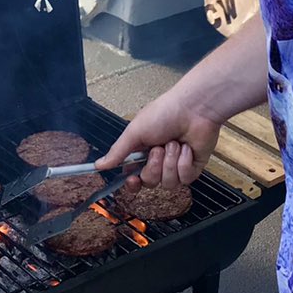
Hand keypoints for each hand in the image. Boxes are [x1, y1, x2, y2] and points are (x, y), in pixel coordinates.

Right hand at [95, 84, 220, 187]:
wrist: (194, 109)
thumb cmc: (163, 114)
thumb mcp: (135, 132)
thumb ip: (118, 152)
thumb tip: (98, 165)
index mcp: (142, 151)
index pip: (133, 177)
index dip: (133, 183)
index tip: (133, 180)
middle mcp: (158, 160)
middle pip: (150, 182)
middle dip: (154, 166)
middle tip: (158, 148)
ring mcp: (176, 165)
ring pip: (168, 183)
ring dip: (170, 162)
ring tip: (174, 143)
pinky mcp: (193, 167)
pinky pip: (185, 178)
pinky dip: (185, 163)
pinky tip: (187, 148)